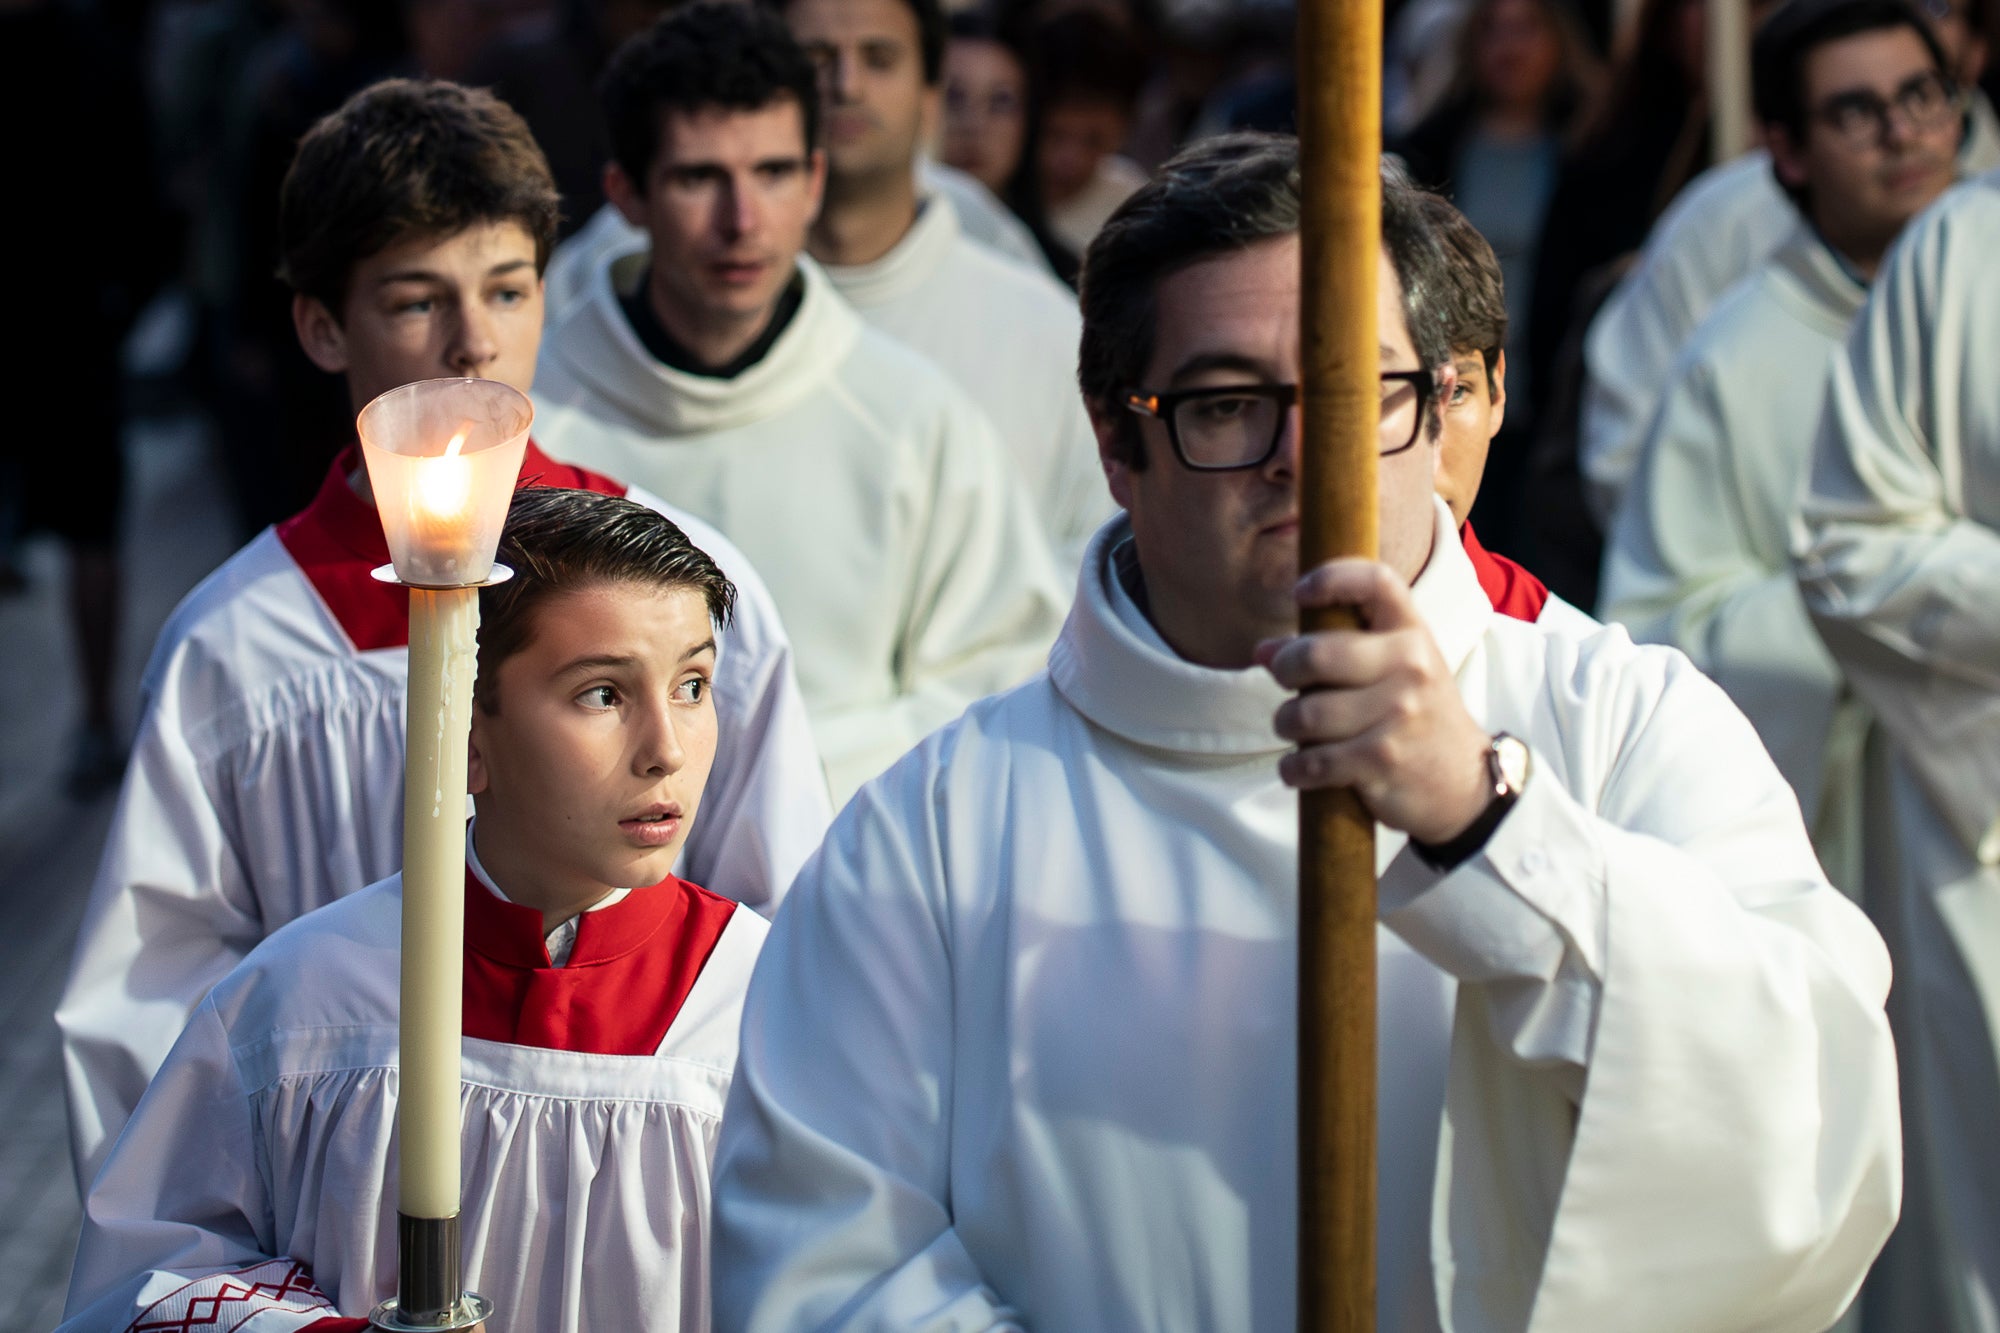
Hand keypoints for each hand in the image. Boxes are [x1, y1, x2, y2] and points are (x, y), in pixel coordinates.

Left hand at [1257, 558, 1492, 845]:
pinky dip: (1294, 768)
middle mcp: (1411, 667)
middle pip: (1316, 654)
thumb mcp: (1392, 669)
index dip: (1330, 578)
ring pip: (1306, 713)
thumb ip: (1334, 649)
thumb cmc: (1415, 712)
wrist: (1463, 780)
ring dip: (1285, 723)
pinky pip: (1312, 761)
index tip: (1300, 593)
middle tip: (1284, 678)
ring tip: (1292, 726)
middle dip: (1284, 668)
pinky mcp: (1382, 760)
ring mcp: (1399, 714)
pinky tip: (1299, 767)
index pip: (1377, 581)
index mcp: (1413, 633)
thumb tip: (1262, 651)